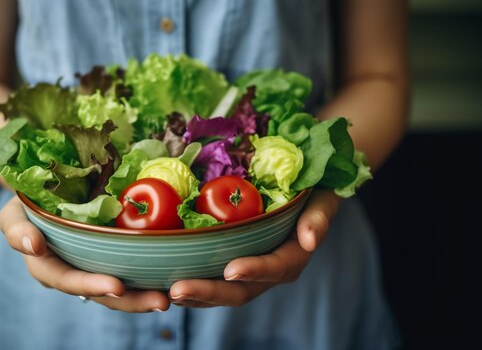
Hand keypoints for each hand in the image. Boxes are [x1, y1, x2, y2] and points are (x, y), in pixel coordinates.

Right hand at [0, 196, 170, 311]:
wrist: (43, 190)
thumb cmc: (25, 203)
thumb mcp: (12, 213)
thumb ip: (16, 230)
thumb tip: (33, 245)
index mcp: (48, 267)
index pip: (67, 280)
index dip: (90, 286)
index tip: (116, 286)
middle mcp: (72, 273)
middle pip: (101, 293)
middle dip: (130, 301)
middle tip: (159, 301)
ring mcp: (92, 267)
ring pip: (119, 288)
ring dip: (144, 295)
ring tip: (170, 297)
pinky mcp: (111, 256)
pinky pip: (130, 269)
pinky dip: (149, 276)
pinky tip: (173, 277)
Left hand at [168, 189, 339, 307]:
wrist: (303, 192)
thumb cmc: (314, 191)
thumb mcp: (322, 198)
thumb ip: (319, 217)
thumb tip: (310, 241)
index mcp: (293, 256)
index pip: (276, 268)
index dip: (255, 271)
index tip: (231, 270)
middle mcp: (269, 271)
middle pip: (241, 290)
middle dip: (210, 292)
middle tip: (179, 290)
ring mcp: (248, 271)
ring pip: (222, 292)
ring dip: (195, 295)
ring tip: (166, 292)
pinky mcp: (230, 264)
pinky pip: (211, 279)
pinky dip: (190, 284)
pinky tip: (164, 283)